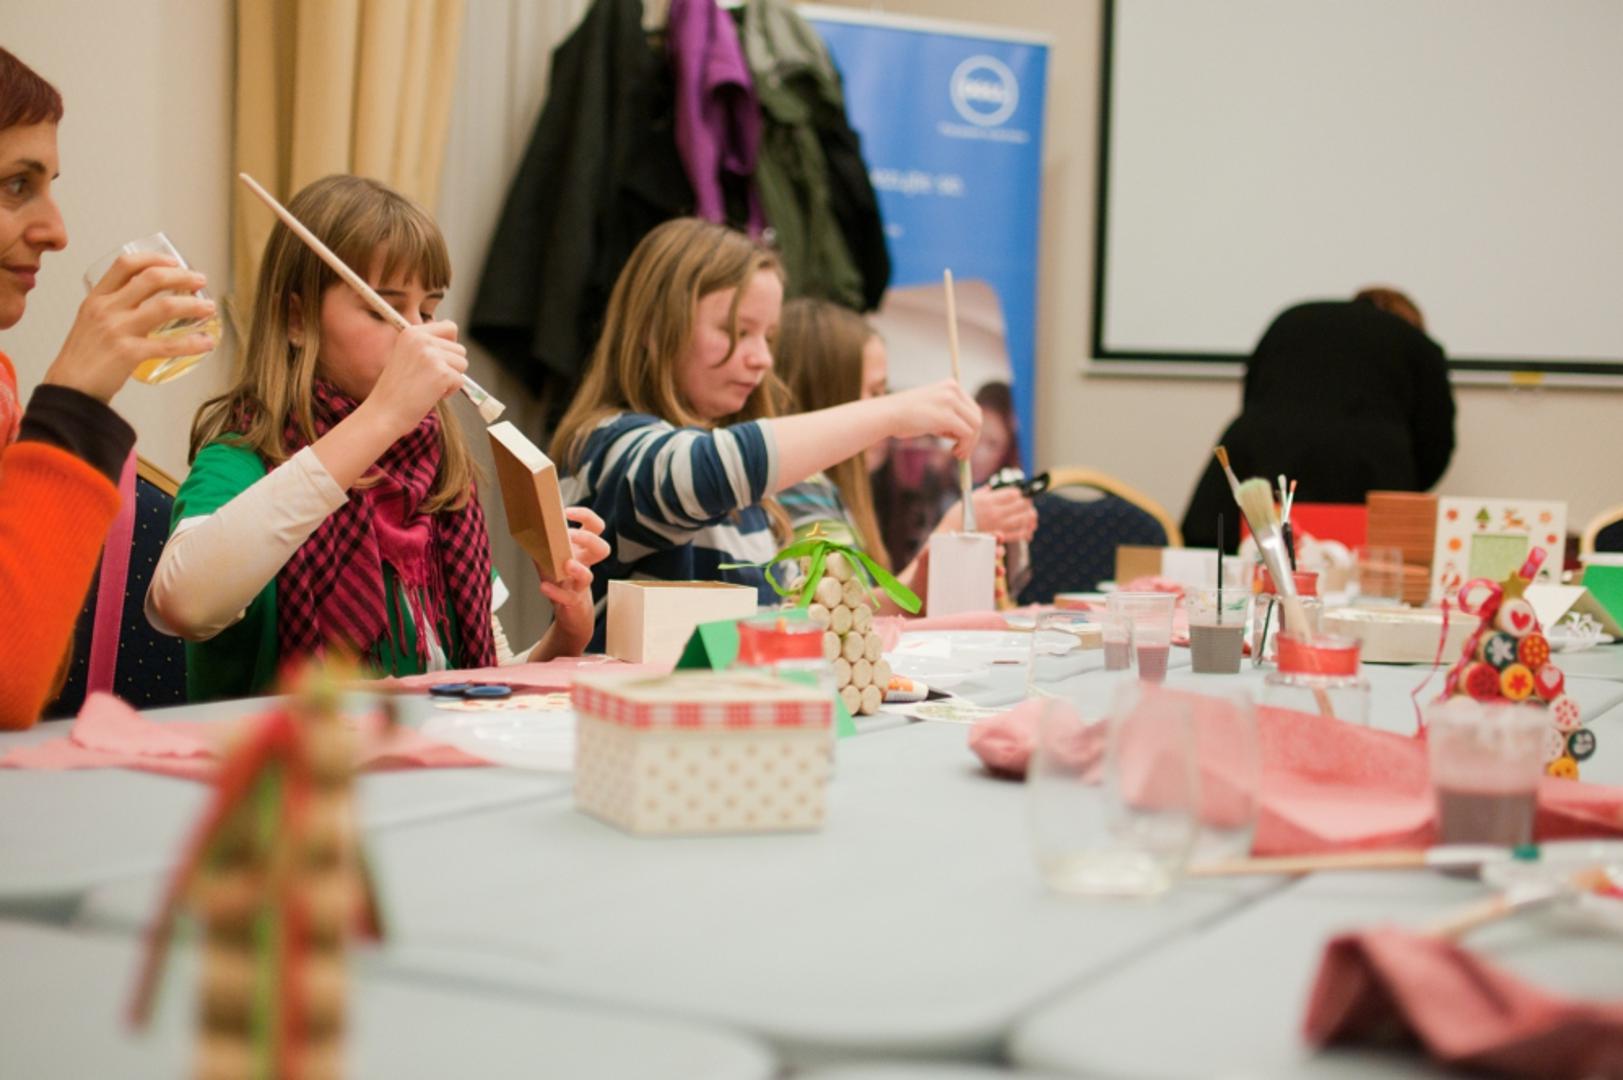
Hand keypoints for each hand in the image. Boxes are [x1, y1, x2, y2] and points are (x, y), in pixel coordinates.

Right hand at [43, 252, 215, 401]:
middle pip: (151, 279)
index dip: (154, 258)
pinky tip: (206, 342)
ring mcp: (117, 330)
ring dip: (193, 306)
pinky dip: (192, 343)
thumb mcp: (92, 321)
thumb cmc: (84, 356)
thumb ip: (116, 308)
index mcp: (97, 298)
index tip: (175, 262)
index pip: (125, 265)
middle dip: (181, 277)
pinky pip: (167, 344)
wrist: (70, 388)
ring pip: (164, 307)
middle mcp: (107, 309)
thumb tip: (153, 301)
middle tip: (200, 280)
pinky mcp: (128, 353)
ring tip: (209, 308)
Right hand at [361, 320, 467, 438]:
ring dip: (451, 379)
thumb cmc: (396, 391)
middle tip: (428, 379)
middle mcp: (421, 339)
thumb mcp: (407, 357)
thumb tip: (457, 347)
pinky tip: (430, 395)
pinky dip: (449, 392)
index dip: (450, 345)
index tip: (440, 360)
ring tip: (428, 386)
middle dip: (451, 366)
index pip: (450, 327)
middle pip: (460, 348)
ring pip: (463, 364)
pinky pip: (461, 381)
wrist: (383, 413)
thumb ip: (428, 347)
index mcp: (412, 332)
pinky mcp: (441, 373)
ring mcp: (431, 355)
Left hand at [538, 507, 610, 649]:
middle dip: (587, 539)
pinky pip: (567, 598)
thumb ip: (540, 542)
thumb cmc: (561, 581)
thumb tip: (523, 522)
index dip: (586, 516)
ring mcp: (580, 585)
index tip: (567, 512)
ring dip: (578, 569)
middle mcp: (586, 566)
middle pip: (602, 548)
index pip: (595, 527)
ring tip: (566, 563)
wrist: (570, 613)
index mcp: (582, 551)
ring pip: (588, 577)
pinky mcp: (573, 602)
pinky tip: (544, 586)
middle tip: (570, 535)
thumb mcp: (550, 558)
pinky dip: (555, 592)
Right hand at [883, 380, 980, 457]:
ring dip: (970, 443)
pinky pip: (967, 433)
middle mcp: (953, 389)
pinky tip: (954, 451)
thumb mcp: (931, 409)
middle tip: (963, 452)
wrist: (887, 414)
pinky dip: (965, 445)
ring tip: (958, 454)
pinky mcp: (947, 416)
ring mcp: (950, 401)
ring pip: (975, 425)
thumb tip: (963, 435)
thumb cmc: (904, 416)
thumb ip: (947, 416)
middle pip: (976, 416)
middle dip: (973, 436)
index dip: (971, 427)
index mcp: (950, 385)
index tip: (963, 442)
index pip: (971, 407)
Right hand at [937, 486, 1036, 541]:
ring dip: (1030, 515)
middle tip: (1028, 502)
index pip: (1013, 493)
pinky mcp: (999, 538)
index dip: (1019, 492)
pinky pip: (1019, 534)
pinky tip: (1029, 529)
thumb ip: (982, 493)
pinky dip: (1027, 530)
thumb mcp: (967, 500)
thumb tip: (990, 487)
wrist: (950, 536)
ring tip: (1032, 514)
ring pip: (1023, 519)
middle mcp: (995, 513)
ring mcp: (999, 526)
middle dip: (1027, 502)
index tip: (1019, 493)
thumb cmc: (956, 517)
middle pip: (1021, 505)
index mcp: (988, 501)